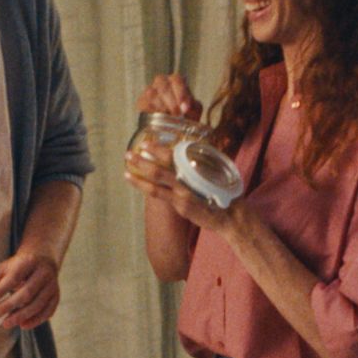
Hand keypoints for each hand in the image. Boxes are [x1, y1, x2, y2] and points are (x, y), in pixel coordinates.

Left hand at [0, 249, 61, 329]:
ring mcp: (52, 285)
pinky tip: (23, 325)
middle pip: (26, 293)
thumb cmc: (18, 267)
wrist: (43, 261)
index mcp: (28, 262)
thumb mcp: (2, 268)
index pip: (13, 278)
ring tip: (5, 324)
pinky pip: (48, 311)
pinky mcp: (56, 296)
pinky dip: (36, 320)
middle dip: (8, 306)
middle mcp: (43, 273)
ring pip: (38, 304)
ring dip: (21, 316)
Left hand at [123, 147, 238, 235]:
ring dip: (140, 166)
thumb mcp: (216, 171)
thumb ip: (202, 161)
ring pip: (157, 176)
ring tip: (127, 159)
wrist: (230, 215)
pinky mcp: (180, 204)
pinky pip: (157, 192)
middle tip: (131, 150)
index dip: (159, 147)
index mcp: (198, 165)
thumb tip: (190, 151)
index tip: (147, 142)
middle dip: (146, 155)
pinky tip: (131, 178)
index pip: (175, 153)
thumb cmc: (223, 192)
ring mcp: (184, 190)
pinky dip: (142, 184)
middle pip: (164, 162)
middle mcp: (190, 175)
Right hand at [138, 73, 200, 120]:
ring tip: (168, 118)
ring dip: (162, 107)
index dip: (181, 93)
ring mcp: (150, 90)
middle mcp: (162, 82)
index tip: (184, 108)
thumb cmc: (186, 115)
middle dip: (171, 102)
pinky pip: (145, 103)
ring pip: (152, 93)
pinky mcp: (142, 102)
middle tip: (176, 115)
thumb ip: (193, 107)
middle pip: (163, 85)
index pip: (177, 79)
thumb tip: (185, 108)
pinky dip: (152, 111)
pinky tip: (159, 118)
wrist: (174, 127)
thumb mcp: (194, 110)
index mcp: (176, 81)